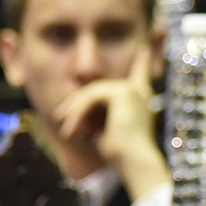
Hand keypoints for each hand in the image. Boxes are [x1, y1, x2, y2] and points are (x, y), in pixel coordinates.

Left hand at [52, 48, 170, 198]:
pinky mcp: (122, 92)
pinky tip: (73, 130)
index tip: (145, 44)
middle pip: (98, 89)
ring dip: (76, 113)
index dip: (143, 58)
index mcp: (139, 99)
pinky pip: (91, 97)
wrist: (133, 162)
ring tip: (66, 133)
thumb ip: (89, 116)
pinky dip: (79, 114)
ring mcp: (131, 89)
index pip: (141, 71)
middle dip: (77, 105)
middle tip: (60, 122)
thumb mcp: (101, 130)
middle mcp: (138, 91)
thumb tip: (64, 114)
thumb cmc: (118, 154)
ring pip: (92, 93)